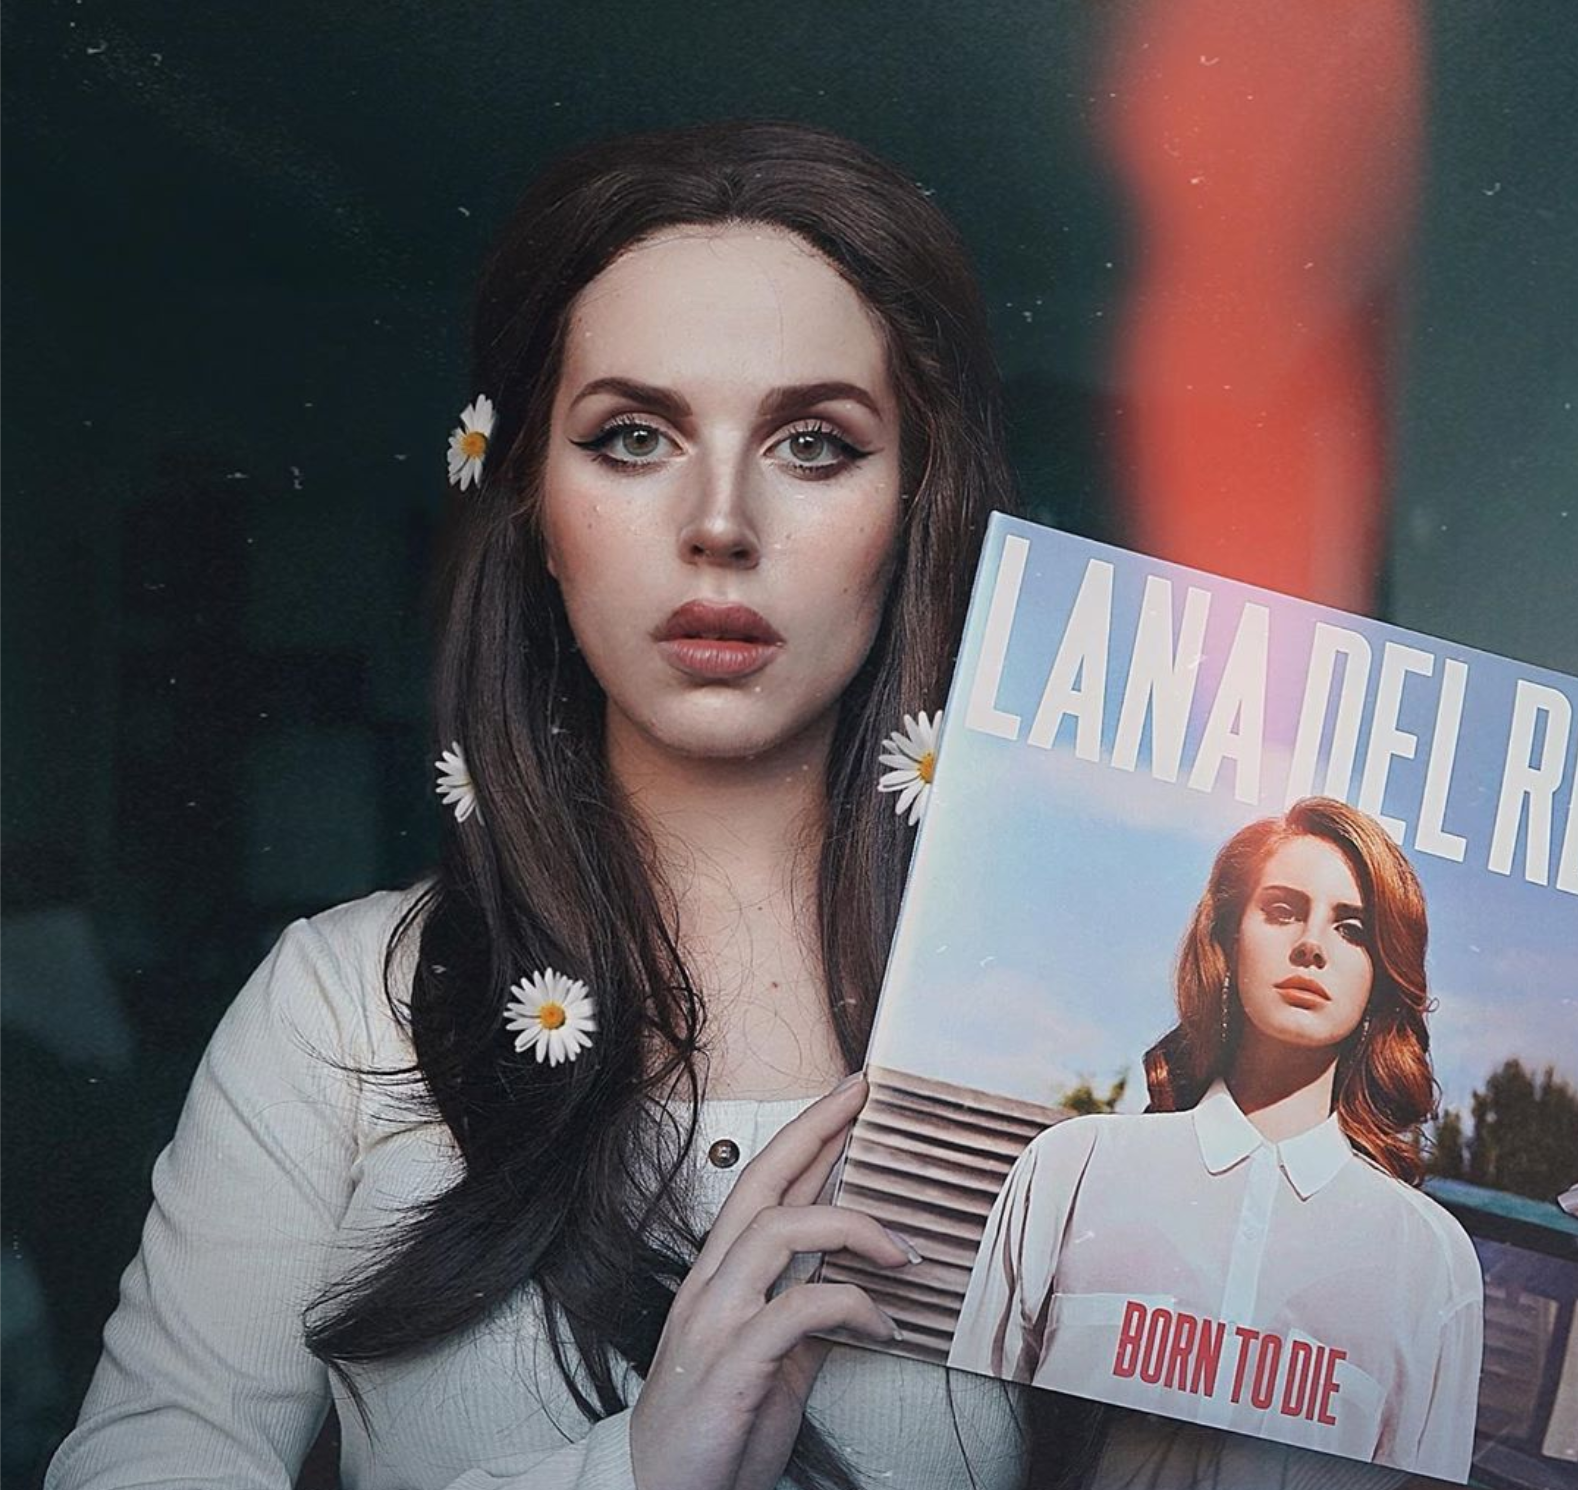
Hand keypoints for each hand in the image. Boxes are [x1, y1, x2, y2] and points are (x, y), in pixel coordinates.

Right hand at [628, 1073, 919, 1489]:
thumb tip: (854, 1277)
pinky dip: (853, 1308)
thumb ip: (805, 1310)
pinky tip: (885, 1328)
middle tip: (861, 1097)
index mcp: (720, 1275)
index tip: (847, 1095)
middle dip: (814, 1131)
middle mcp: (711, 1282)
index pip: (762, 1184)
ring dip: (851, 1228)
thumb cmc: (718, 1428)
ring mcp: (716, 1318)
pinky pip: (798, 1310)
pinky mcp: (731, 1363)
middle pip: (761, 1182)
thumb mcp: (774, 1358)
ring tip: (904, 1254)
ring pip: (777, 1230)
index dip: (806, 1134)